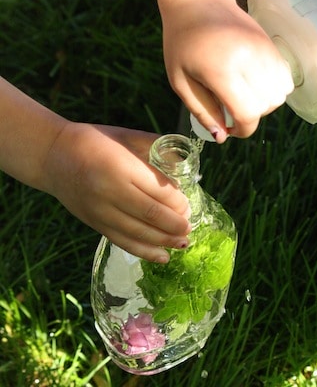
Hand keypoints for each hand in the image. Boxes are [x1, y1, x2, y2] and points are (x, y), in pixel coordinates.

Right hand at [43, 123, 191, 262]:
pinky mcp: (94, 223)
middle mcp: (110, 192)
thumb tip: (183, 161)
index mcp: (121, 167)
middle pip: (151, 215)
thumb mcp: (127, 135)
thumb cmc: (95, 141)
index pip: (158, 191)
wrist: (53, 156)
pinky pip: (123, 241)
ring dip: (164, 241)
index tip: (187, 204)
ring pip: (138, 233)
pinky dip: (144, 251)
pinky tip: (162, 256)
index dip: (178, 202)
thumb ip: (155, 146)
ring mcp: (100, 211)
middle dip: (175, 225)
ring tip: (182, 242)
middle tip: (189, 226)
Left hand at [162, 0, 293, 141]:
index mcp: (222, 70)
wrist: (197, 0)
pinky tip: (253, 83)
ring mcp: (263, 50)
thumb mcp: (180, 80)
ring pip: (280, 94)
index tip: (230, 130)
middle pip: (266, 106)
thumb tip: (223, 137)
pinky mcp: (271, 44)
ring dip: (264, 103)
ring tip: (243, 95)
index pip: (248, 113)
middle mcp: (248, 59)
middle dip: (252, 116)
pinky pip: (285, 78)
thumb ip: (202, 110)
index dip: (242, 130)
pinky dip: (274, 88)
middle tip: (231, 109)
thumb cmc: (182, 42)